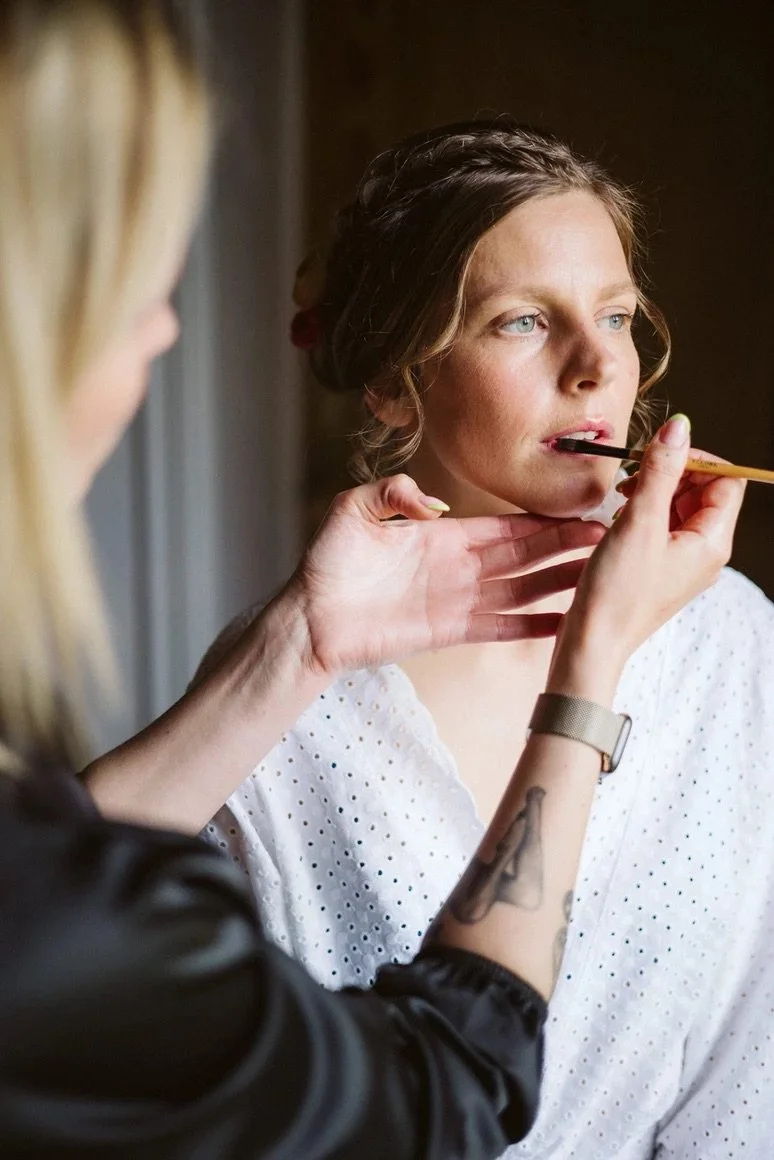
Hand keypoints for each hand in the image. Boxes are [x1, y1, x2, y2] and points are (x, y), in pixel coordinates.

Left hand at [287, 474, 604, 678]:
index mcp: (445, 535)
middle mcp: (460, 566)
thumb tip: (437, 500)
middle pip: (525, 554)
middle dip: (566, 546)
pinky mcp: (452, 632)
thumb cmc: (327, 563)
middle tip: (609, 538)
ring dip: (560, 582)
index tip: (580, 511)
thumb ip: (394, 493)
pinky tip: (566, 622)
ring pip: (522, 589)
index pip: (507, 525)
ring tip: (601, 576)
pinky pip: (501, 627)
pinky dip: (534, 626)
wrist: (311, 618)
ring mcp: (459, 600)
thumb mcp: (354, 509)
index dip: (544, 520)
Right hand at [551, 415, 744, 690]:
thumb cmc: (616, 593)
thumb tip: (679, 428)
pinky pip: (663, 528)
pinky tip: (619, 518)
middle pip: (705, 492)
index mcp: (712, 543)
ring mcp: (683, 564)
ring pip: (680, 508)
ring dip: (655, 492)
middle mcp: (704, 554)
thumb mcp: (638, 523)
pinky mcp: (660, 570)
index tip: (659, 454)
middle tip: (634, 473)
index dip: (696, 459)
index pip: (727, 481)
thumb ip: (660, 471)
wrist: (592, 644)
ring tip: (623, 497)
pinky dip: (644, 514)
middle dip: (672, 473)